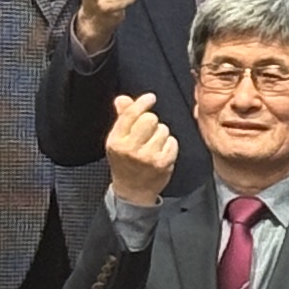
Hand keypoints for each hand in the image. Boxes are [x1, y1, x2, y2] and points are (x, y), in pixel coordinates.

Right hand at [101, 91, 177, 206]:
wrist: (133, 190)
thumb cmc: (125, 162)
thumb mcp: (118, 140)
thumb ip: (122, 117)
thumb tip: (122, 99)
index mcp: (116, 141)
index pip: (131, 115)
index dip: (142, 102)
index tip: (150, 98)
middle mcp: (130, 148)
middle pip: (150, 119)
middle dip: (151, 121)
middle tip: (148, 131)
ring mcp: (147, 157)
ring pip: (163, 130)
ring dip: (161, 134)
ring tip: (152, 145)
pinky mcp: (162, 163)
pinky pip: (172, 142)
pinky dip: (169, 145)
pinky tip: (160, 152)